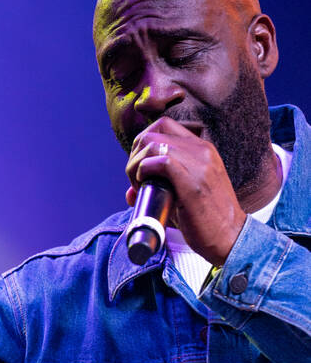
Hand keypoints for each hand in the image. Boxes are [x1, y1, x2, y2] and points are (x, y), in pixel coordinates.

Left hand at [125, 117, 246, 265]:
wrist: (231, 238)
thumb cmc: (206, 222)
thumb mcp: (184, 197)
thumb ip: (160, 188)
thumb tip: (130, 193)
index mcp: (202, 149)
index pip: (164, 125)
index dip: (143, 143)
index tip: (139, 167)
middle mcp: (202, 150)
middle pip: (153, 132)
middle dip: (135, 153)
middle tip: (135, 179)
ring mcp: (199, 164)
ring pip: (152, 143)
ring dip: (135, 164)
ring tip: (138, 186)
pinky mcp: (193, 182)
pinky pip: (161, 161)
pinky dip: (143, 170)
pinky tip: (143, 185)